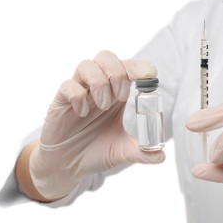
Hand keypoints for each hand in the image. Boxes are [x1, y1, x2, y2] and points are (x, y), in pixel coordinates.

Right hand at [29, 51, 164, 199]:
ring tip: (103, 106)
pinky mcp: (61, 101)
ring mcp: (79, 92)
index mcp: (116, 93)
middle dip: (118, 72)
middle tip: (122, 96)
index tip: (150, 76)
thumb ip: (141, 152)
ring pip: (86, 65)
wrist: (68, 166)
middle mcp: (98, 87)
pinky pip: (67, 85)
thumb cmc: (96, 151)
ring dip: (99, 83)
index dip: (139, 66)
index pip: (128, 67)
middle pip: (106, 56)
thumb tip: (162, 156)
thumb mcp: (121, 151)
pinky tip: (82, 113)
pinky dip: (78, 96)